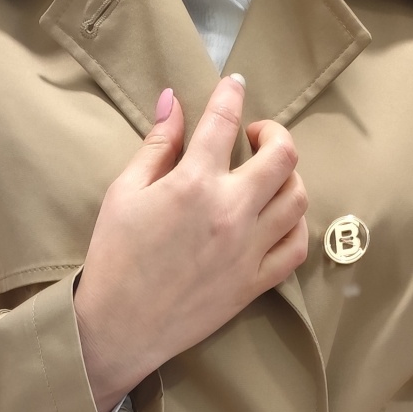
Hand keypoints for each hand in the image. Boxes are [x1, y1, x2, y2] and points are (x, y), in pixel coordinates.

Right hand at [73, 76, 309, 411]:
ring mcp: (248, 250)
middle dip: (273, 132)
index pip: (224, 120)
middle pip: (283, 155)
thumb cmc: (114, 258)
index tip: (234, 84)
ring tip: (267, 176)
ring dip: (289, 177)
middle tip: (254, 136)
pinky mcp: (253, 283)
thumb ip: (156, 145)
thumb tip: (173, 101)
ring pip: (298, 198)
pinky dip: (295, 226)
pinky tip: (277, 218)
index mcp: (193, 183)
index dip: (231, 93)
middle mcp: (230, 212)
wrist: (119, 328)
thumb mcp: (124, 193)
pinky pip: (296, 248)